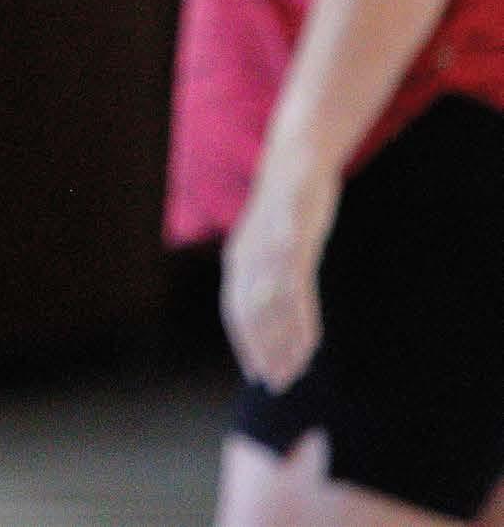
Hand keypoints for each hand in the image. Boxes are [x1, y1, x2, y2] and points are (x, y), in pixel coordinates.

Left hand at [221, 164, 337, 392]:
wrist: (296, 161)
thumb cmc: (285, 205)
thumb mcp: (269, 238)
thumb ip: (268, 269)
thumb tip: (271, 301)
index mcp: (238, 260)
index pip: (235, 311)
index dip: (245, 343)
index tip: (256, 373)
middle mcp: (248, 259)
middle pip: (251, 316)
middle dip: (262, 352)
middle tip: (277, 384)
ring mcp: (272, 253)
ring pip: (273, 309)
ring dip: (282, 344)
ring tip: (293, 372)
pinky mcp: (296, 244)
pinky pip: (297, 291)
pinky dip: (301, 320)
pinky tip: (310, 343)